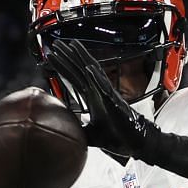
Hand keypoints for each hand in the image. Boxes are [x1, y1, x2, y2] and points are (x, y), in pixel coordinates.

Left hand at [43, 39, 187, 177]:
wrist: (136, 143)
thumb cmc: (118, 137)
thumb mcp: (91, 135)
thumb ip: (78, 130)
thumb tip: (66, 133)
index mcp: (92, 98)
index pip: (74, 78)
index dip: (63, 67)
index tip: (51, 57)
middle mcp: (99, 92)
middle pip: (81, 69)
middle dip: (68, 56)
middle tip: (56, 44)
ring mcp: (107, 95)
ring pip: (93, 72)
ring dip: (82, 59)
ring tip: (72, 46)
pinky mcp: (115, 102)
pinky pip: (105, 87)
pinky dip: (97, 77)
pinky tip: (89, 68)